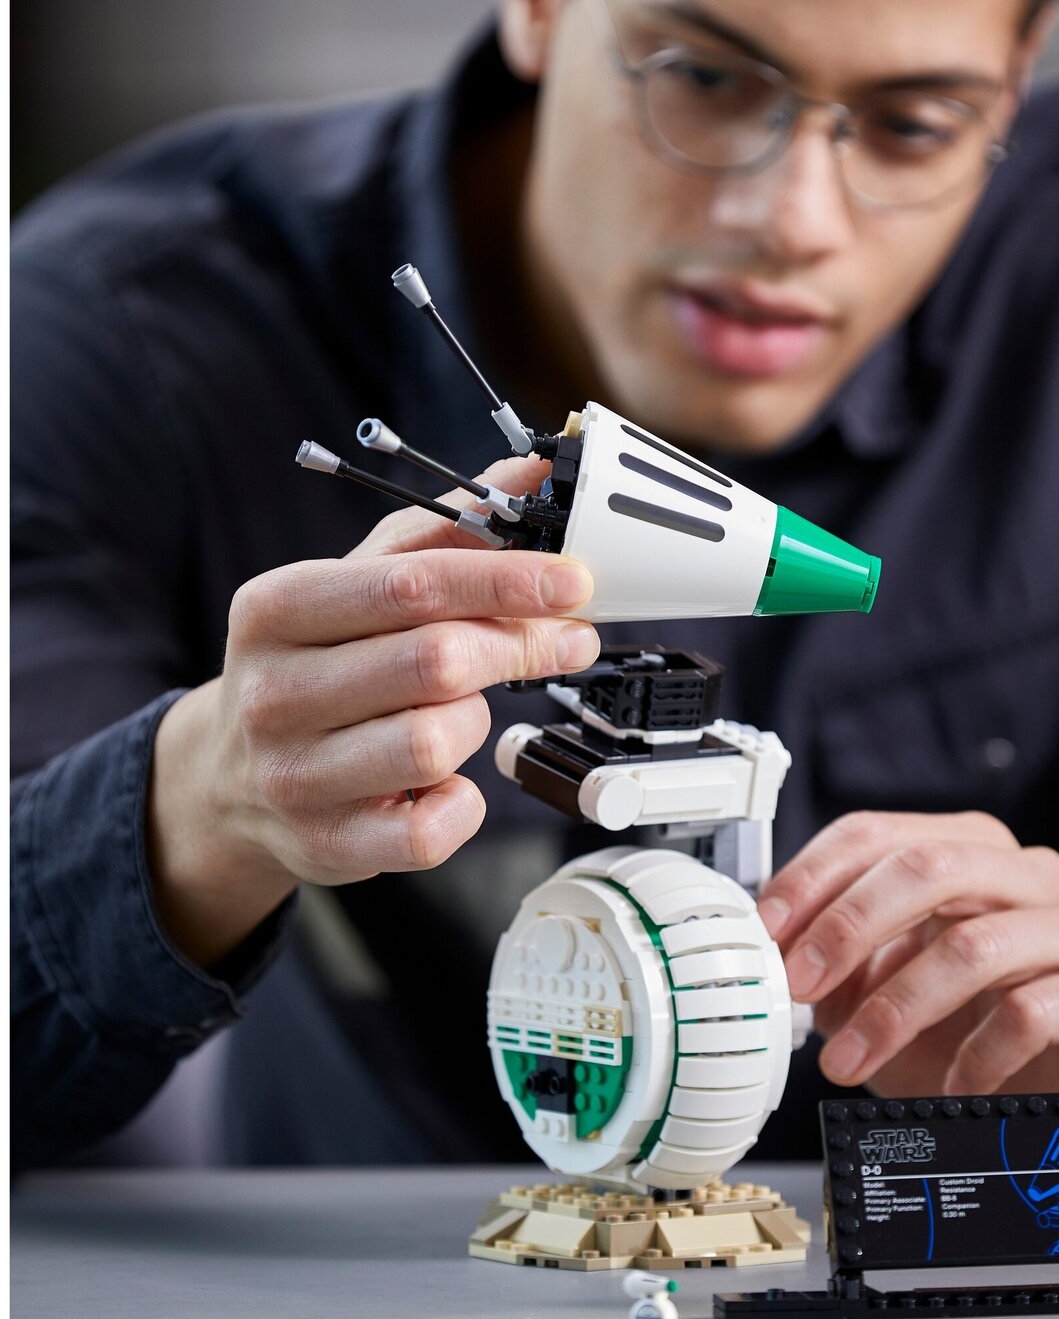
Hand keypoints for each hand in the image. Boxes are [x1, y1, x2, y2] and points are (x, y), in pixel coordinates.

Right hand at [148, 456, 599, 966]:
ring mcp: (294, 776)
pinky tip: (447, 780)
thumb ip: (444, 527)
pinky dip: (463, 802)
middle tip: (566, 637)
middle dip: (518, 645)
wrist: (227, 778)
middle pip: (435, 661)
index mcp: (277, 608)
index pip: (410, 585)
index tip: (571, 580)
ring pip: (437, 741)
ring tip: (464, 709)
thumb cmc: (312, 662)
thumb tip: (533, 473)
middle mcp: (273, 693)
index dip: (506, 580)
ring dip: (478, 720)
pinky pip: (432, 830)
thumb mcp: (354, 582)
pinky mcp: (325, 845)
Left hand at [758, 809, 1058, 1099]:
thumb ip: (839, 970)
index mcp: (968, 851)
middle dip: (849, 926)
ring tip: (851, 1063)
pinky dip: (974, 1057)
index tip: (767, 931)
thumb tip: (780, 959)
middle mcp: (1028, 873)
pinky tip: (952, 1088)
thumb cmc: (976, 1037)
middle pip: (929, 866)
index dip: (813, 877)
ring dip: (896, 1009)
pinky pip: (1030, 1014)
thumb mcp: (886, 997)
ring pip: (974, 944)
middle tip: (798, 985)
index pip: (878, 833)